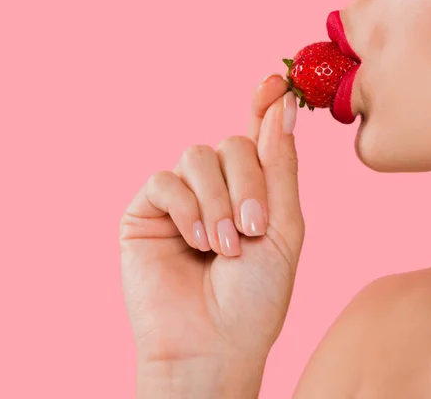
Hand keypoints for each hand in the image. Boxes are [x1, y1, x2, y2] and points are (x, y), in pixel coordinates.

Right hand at [120, 75, 303, 396]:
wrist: (212, 345)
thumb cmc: (255, 297)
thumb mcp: (282, 229)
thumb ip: (279, 168)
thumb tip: (283, 108)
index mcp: (252, 192)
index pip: (256, 137)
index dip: (264, 107)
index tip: (274, 85)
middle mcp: (216, 189)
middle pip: (232, 143)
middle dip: (247, 184)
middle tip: (251, 230)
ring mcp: (180, 198)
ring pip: (198, 155)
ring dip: (217, 200)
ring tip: (222, 246)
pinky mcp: (147, 210)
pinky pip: (165, 180)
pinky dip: (187, 207)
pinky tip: (195, 241)